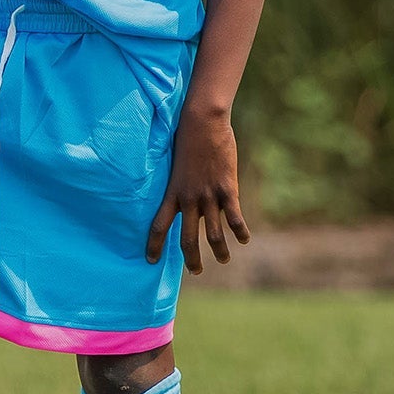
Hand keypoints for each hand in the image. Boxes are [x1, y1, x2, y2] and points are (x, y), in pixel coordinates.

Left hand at [146, 103, 250, 271]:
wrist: (201, 123)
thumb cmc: (186, 140)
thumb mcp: (175, 166)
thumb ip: (179, 186)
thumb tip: (183, 200)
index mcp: (172, 193)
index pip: (158, 225)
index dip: (153, 245)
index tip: (150, 260)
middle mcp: (188, 198)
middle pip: (187, 238)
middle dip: (192, 259)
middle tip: (196, 271)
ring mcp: (208, 195)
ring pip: (214, 234)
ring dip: (219, 250)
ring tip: (223, 259)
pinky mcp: (227, 189)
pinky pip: (234, 217)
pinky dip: (240, 231)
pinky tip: (244, 239)